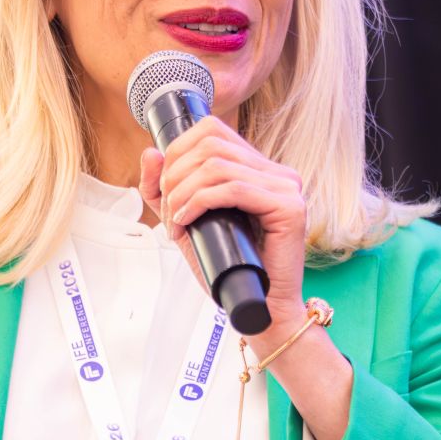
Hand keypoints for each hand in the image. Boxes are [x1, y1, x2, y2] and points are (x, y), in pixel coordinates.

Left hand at [137, 115, 307, 330]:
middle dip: (176, 174)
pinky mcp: (290, 207)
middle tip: (168, 209)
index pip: (212, 129)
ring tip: (175, 221)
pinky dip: (199, 202)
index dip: (178, 150)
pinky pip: (234, 189)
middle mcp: (276, 172)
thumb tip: (151, 153)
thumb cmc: (228, 269)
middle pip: (212, 143)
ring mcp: (287, 187)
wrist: (260, 309)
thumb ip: (166, 191)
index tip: (164, 187)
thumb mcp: (186, 223)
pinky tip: (186, 221)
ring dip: (183, 193)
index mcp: (258, 169)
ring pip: (218, 166)